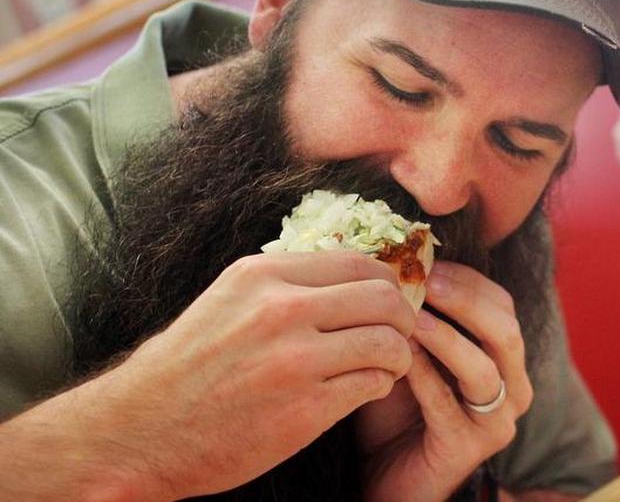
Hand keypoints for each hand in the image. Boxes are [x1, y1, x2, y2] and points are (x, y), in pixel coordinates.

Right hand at [85, 250, 414, 500]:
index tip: (390, 299)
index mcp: (261, 276)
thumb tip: (353, 274)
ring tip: (387, 365)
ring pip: (388, 342)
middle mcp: (280, 310)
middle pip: (383, 297)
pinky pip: (373, 384)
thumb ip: (286, 285)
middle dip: (404, 316)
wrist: (139, 432)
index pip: (357, 262)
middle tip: (400, 332)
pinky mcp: (305, 409)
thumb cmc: (186, 368)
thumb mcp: (229, 301)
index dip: (386, 282)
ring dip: (398, 355)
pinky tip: (365, 389)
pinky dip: (380, 386)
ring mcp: (294, 361)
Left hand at [359, 262, 532, 501]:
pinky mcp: (468, 448)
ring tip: (410, 316)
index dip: (469, 280)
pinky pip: (446, 404)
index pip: (503, 306)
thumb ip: (416, 316)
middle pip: (505, 332)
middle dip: (465, 300)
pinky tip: (399, 356)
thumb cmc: (398, 407)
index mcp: (506, 359)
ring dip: (445, 337)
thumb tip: (398, 261)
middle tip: (425, 280)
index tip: (428, 261)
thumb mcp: (412, 352)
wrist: (386, 473)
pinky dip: (423, 374)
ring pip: (483, 369)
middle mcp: (513, 388)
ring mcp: (495, 421)